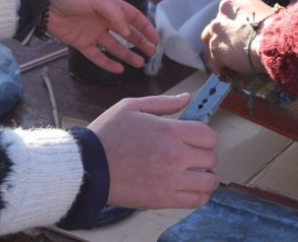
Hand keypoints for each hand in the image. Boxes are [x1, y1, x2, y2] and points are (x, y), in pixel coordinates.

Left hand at [47, 0, 158, 72]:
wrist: (45, 4)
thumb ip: (114, 14)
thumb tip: (127, 31)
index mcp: (110, 6)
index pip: (133, 17)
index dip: (145, 27)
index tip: (155, 39)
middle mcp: (104, 20)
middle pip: (127, 33)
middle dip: (140, 42)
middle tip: (151, 53)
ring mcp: (93, 33)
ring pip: (115, 46)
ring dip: (127, 55)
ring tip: (140, 63)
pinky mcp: (81, 43)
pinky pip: (97, 55)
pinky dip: (107, 63)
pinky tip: (119, 69)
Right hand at [90, 94, 217, 208]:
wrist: (87, 167)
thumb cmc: (107, 135)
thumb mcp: (132, 107)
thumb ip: (164, 103)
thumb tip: (187, 98)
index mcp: (169, 131)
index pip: (209, 136)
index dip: (204, 137)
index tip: (195, 139)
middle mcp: (175, 156)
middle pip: (211, 158)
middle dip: (203, 156)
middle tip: (191, 156)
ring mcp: (170, 179)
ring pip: (209, 182)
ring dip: (205, 177)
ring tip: (194, 174)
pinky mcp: (162, 199)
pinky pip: (196, 201)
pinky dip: (199, 196)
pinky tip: (190, 188)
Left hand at [201, 0, 276, 75]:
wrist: (274, 41)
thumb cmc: (279, 29)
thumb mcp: (270, 14)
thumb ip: (259, 18)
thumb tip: (263, 29)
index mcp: (242, 0)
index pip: (234, 10)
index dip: (237, 23)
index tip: (242, 33)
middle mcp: (226, 10)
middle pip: (218, 22)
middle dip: (223, 34)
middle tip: (230, 47)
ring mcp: (218, 28)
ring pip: (210, 38)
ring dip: (216, 48)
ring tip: (222, 61)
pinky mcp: (216, 46)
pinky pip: (214, 58)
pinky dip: (218, 65)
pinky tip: (224, 72)